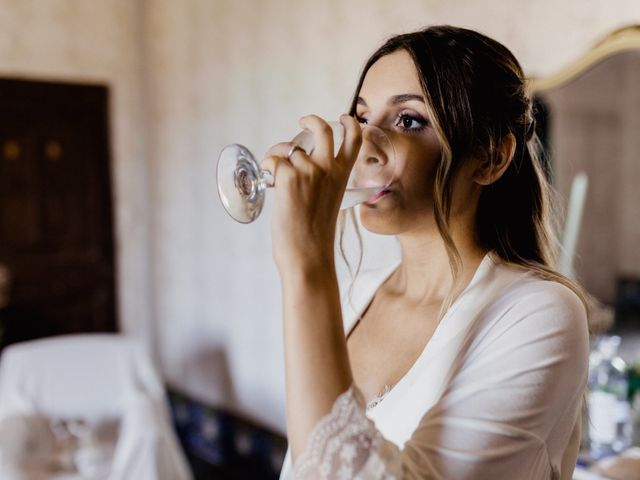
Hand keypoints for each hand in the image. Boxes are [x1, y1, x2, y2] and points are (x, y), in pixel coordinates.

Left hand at [261, 114, 361, 274]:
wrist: (309, 256)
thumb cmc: (316, 238)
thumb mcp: (328, 204)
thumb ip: (321, 184)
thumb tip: (298, 173)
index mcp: (343, 177)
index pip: (354, 140)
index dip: (350, 123)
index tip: (344, 118)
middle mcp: (328, 169)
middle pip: (322, 129)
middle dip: (311, 121)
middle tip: (302, 123)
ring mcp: (309, 171)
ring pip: (288, 148)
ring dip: (277, 155)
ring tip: (274, 173)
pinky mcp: (288, 178)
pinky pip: (273, 160)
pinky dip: (267, 167)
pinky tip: (269, 183)